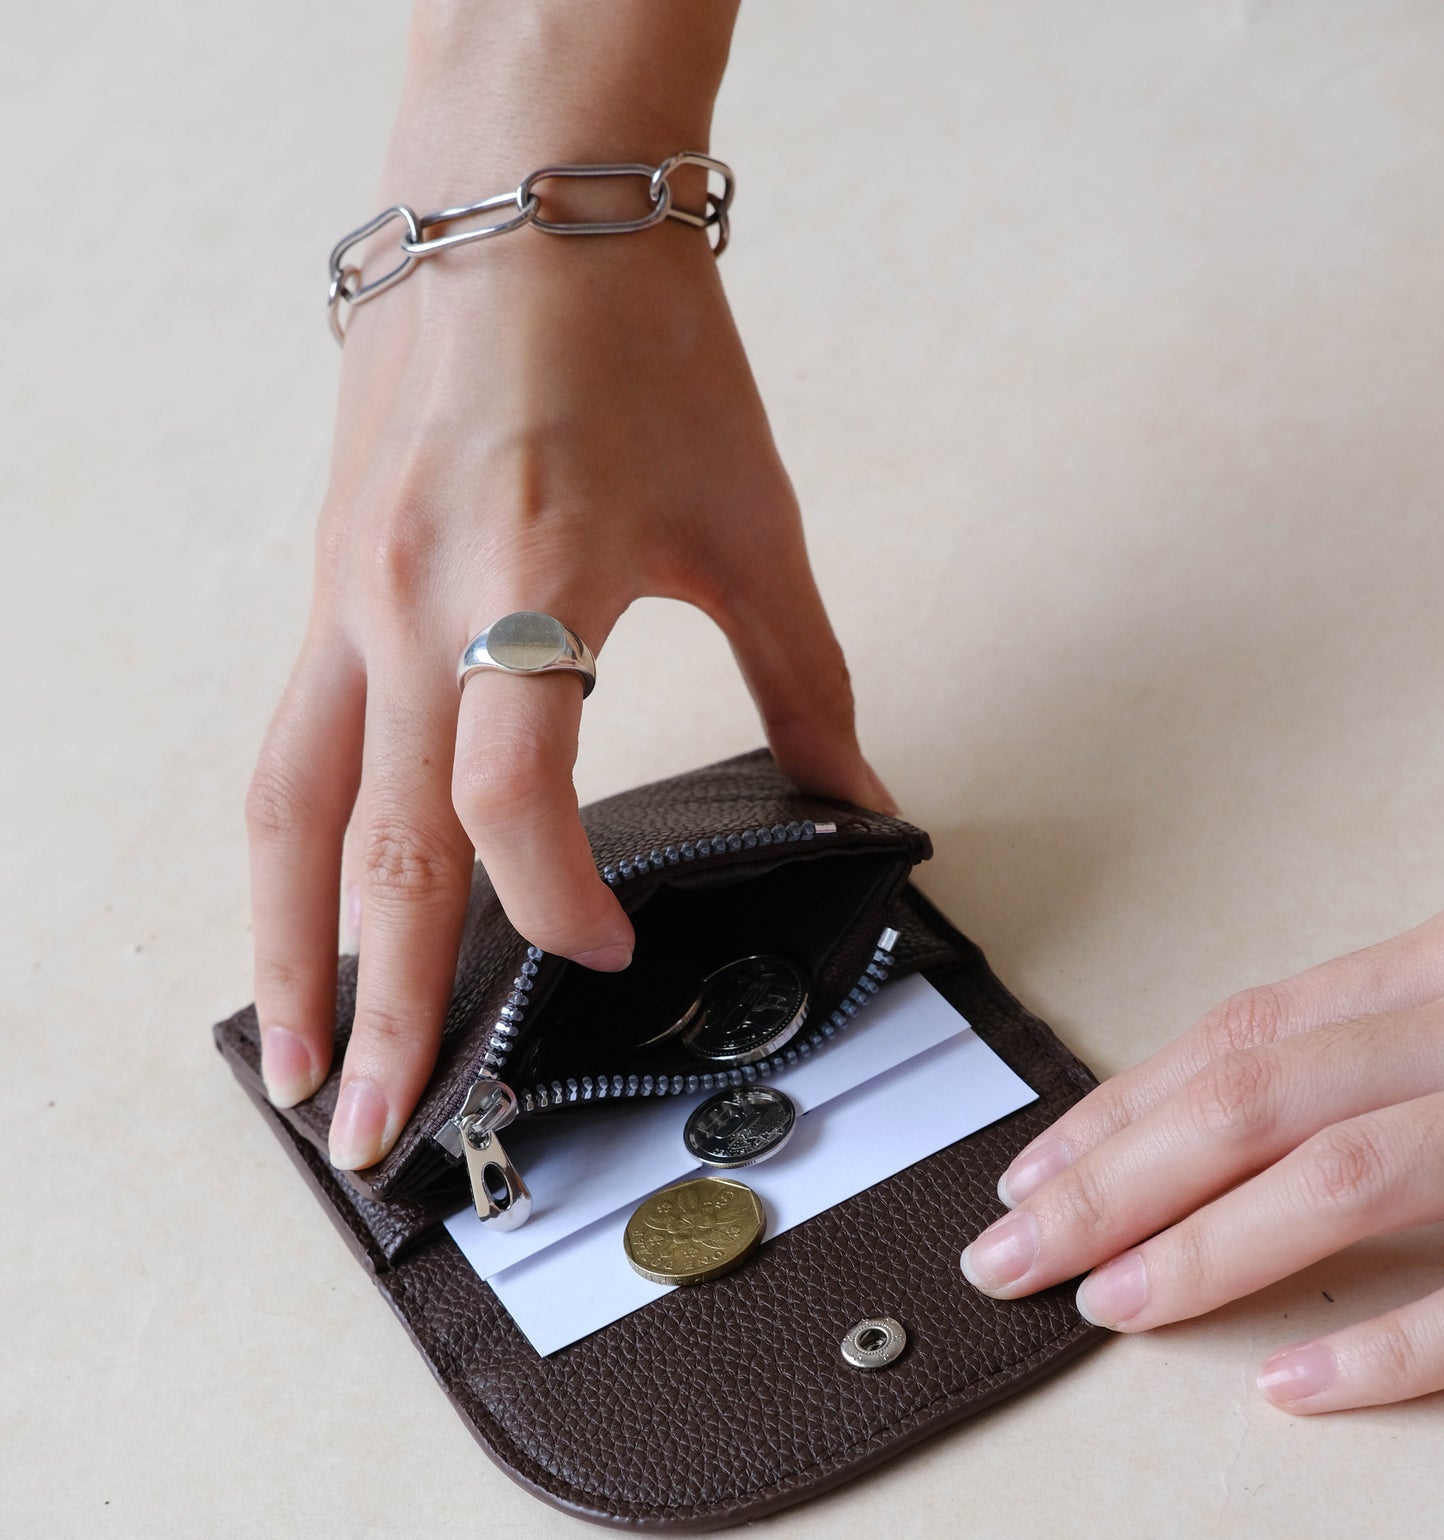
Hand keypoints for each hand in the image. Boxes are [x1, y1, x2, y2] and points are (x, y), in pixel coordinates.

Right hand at [245, 5, 889, 1170]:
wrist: (516, 205)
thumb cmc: (636, 344)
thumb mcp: (751, 522)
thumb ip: (808, 683)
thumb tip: (860, 799)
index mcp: (529, 583)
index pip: (506, 801)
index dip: (554, 903)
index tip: (607, 953)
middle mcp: (409, 608)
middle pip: (371, 851)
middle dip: (377, 1010)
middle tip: (377, 1132)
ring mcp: (345, 604)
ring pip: (287, 815)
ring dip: (288, 958)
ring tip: (300, 1070)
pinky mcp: (321, 595)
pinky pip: (283, 752)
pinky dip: (287, 860)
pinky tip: (301, 932)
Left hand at [961, 911, 1443, 1412]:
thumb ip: (1373, 1049)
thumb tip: (1223, 1129)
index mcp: (1437, 977)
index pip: (1245, 1039)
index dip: (1119, 1112)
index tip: (1023, 1180)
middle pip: (1253, 1102)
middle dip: (1110, 1184)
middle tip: (1010, 1257)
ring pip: (1339, 1175)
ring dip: (1204, 1248)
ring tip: (1106, 1305)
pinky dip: (1376, 1348)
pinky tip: (1287, 1384)